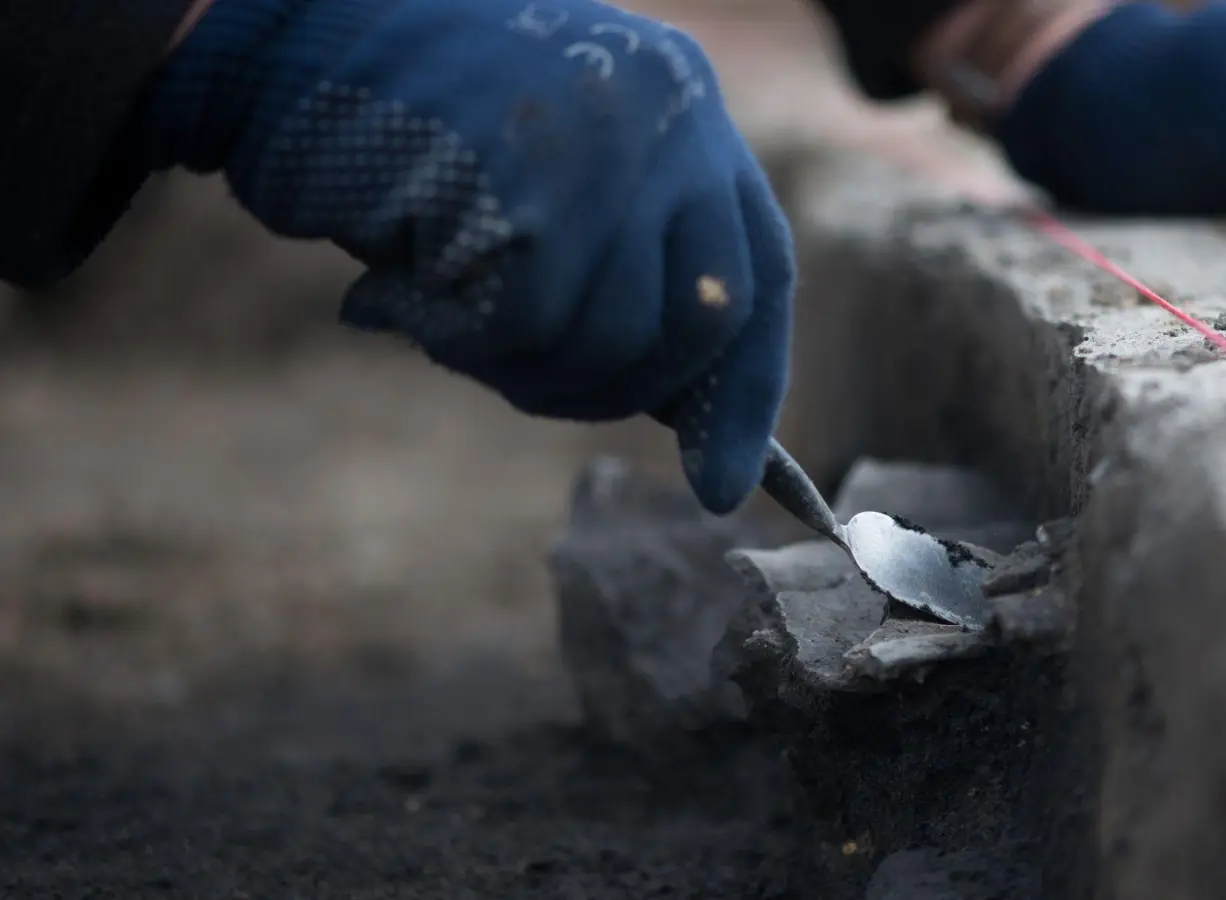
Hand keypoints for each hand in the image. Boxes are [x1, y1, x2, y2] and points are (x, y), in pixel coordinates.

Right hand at [132, 0, 794, 514]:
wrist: (288, 33)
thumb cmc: (415, 127)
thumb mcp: (556, 177)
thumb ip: (627, 265)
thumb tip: (683, 414)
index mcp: (689, 108)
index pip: (760, 275)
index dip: (744, 393)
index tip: (721, 485)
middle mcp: (670, 116)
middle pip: (702, 324)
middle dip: (614, 388)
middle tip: (518, 377)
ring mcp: (609, 145)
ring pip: (612, 338)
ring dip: (519, 366)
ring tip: (437, 316)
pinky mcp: (534, 183)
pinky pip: (526, 328)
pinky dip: (454, 341)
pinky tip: (391, 295)